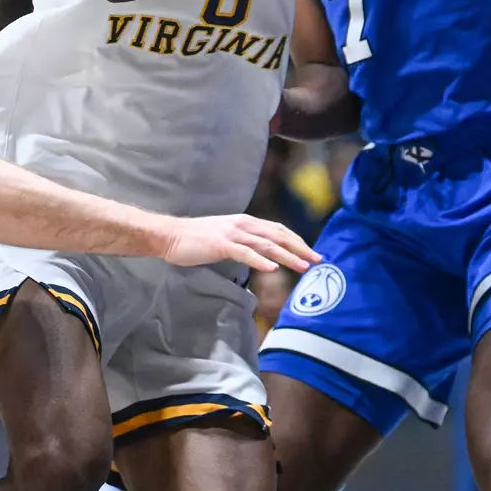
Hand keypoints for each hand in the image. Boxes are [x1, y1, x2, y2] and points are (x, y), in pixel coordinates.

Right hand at [160, 214, 321, 273]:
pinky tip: (273, 269)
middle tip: (318, 260)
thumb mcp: (228, 238)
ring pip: (267, 244)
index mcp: (246, 222)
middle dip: (301, 248)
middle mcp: (243, 224)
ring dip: (288, 255)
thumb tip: (264, 255)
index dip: (298, 241)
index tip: (313, 252)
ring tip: (303, 266)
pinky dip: (261, 260)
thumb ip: (246, 242)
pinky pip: (245, 252)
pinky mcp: (221, 244)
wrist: (171, 235)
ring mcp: (232, 233)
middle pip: (279, 235)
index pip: (279, 230)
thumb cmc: (198, 239)